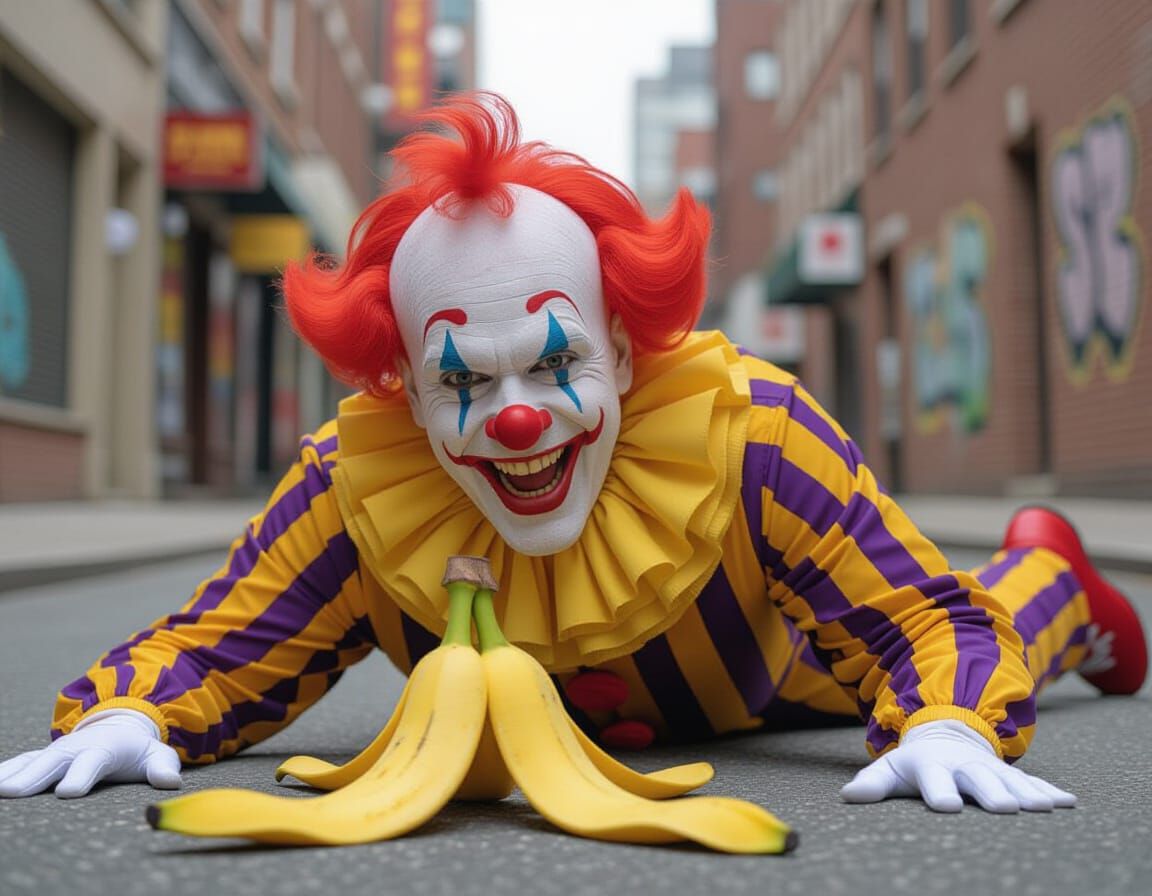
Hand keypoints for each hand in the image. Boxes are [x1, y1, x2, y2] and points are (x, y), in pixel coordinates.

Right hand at [0, 709, 181, 798]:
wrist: (120, 727)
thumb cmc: (138, 750)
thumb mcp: (157, 756)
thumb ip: (163, 767)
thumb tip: (170, 782)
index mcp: (105, 748)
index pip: (93, 762)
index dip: (81, 776)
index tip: (69, 792)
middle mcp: (77, 748)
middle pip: (54, 762)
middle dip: (34, 777)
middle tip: (13, 793)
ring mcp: (58, 751)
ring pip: (31, 762)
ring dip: (12, 774)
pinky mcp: (43, 757)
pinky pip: (20, 762)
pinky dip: (5, 770)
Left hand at [840, 719, 1076, 812]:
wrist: (946, 733)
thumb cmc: (914, 763)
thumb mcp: (890, 769)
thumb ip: (872, 783)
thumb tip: (847, 796)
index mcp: (932, 765)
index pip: (933, 779)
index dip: (938, 792)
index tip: (945, 807)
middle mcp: (963, 766)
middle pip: (978, 780)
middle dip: (991, 793)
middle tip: (1004, 809)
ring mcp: (989, 768)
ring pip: (1010, 781)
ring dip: (1027, 794)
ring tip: (1043, 808)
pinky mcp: (1010, 774)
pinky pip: (1033, 782)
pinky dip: (1050, 792)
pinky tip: (1069, 802)